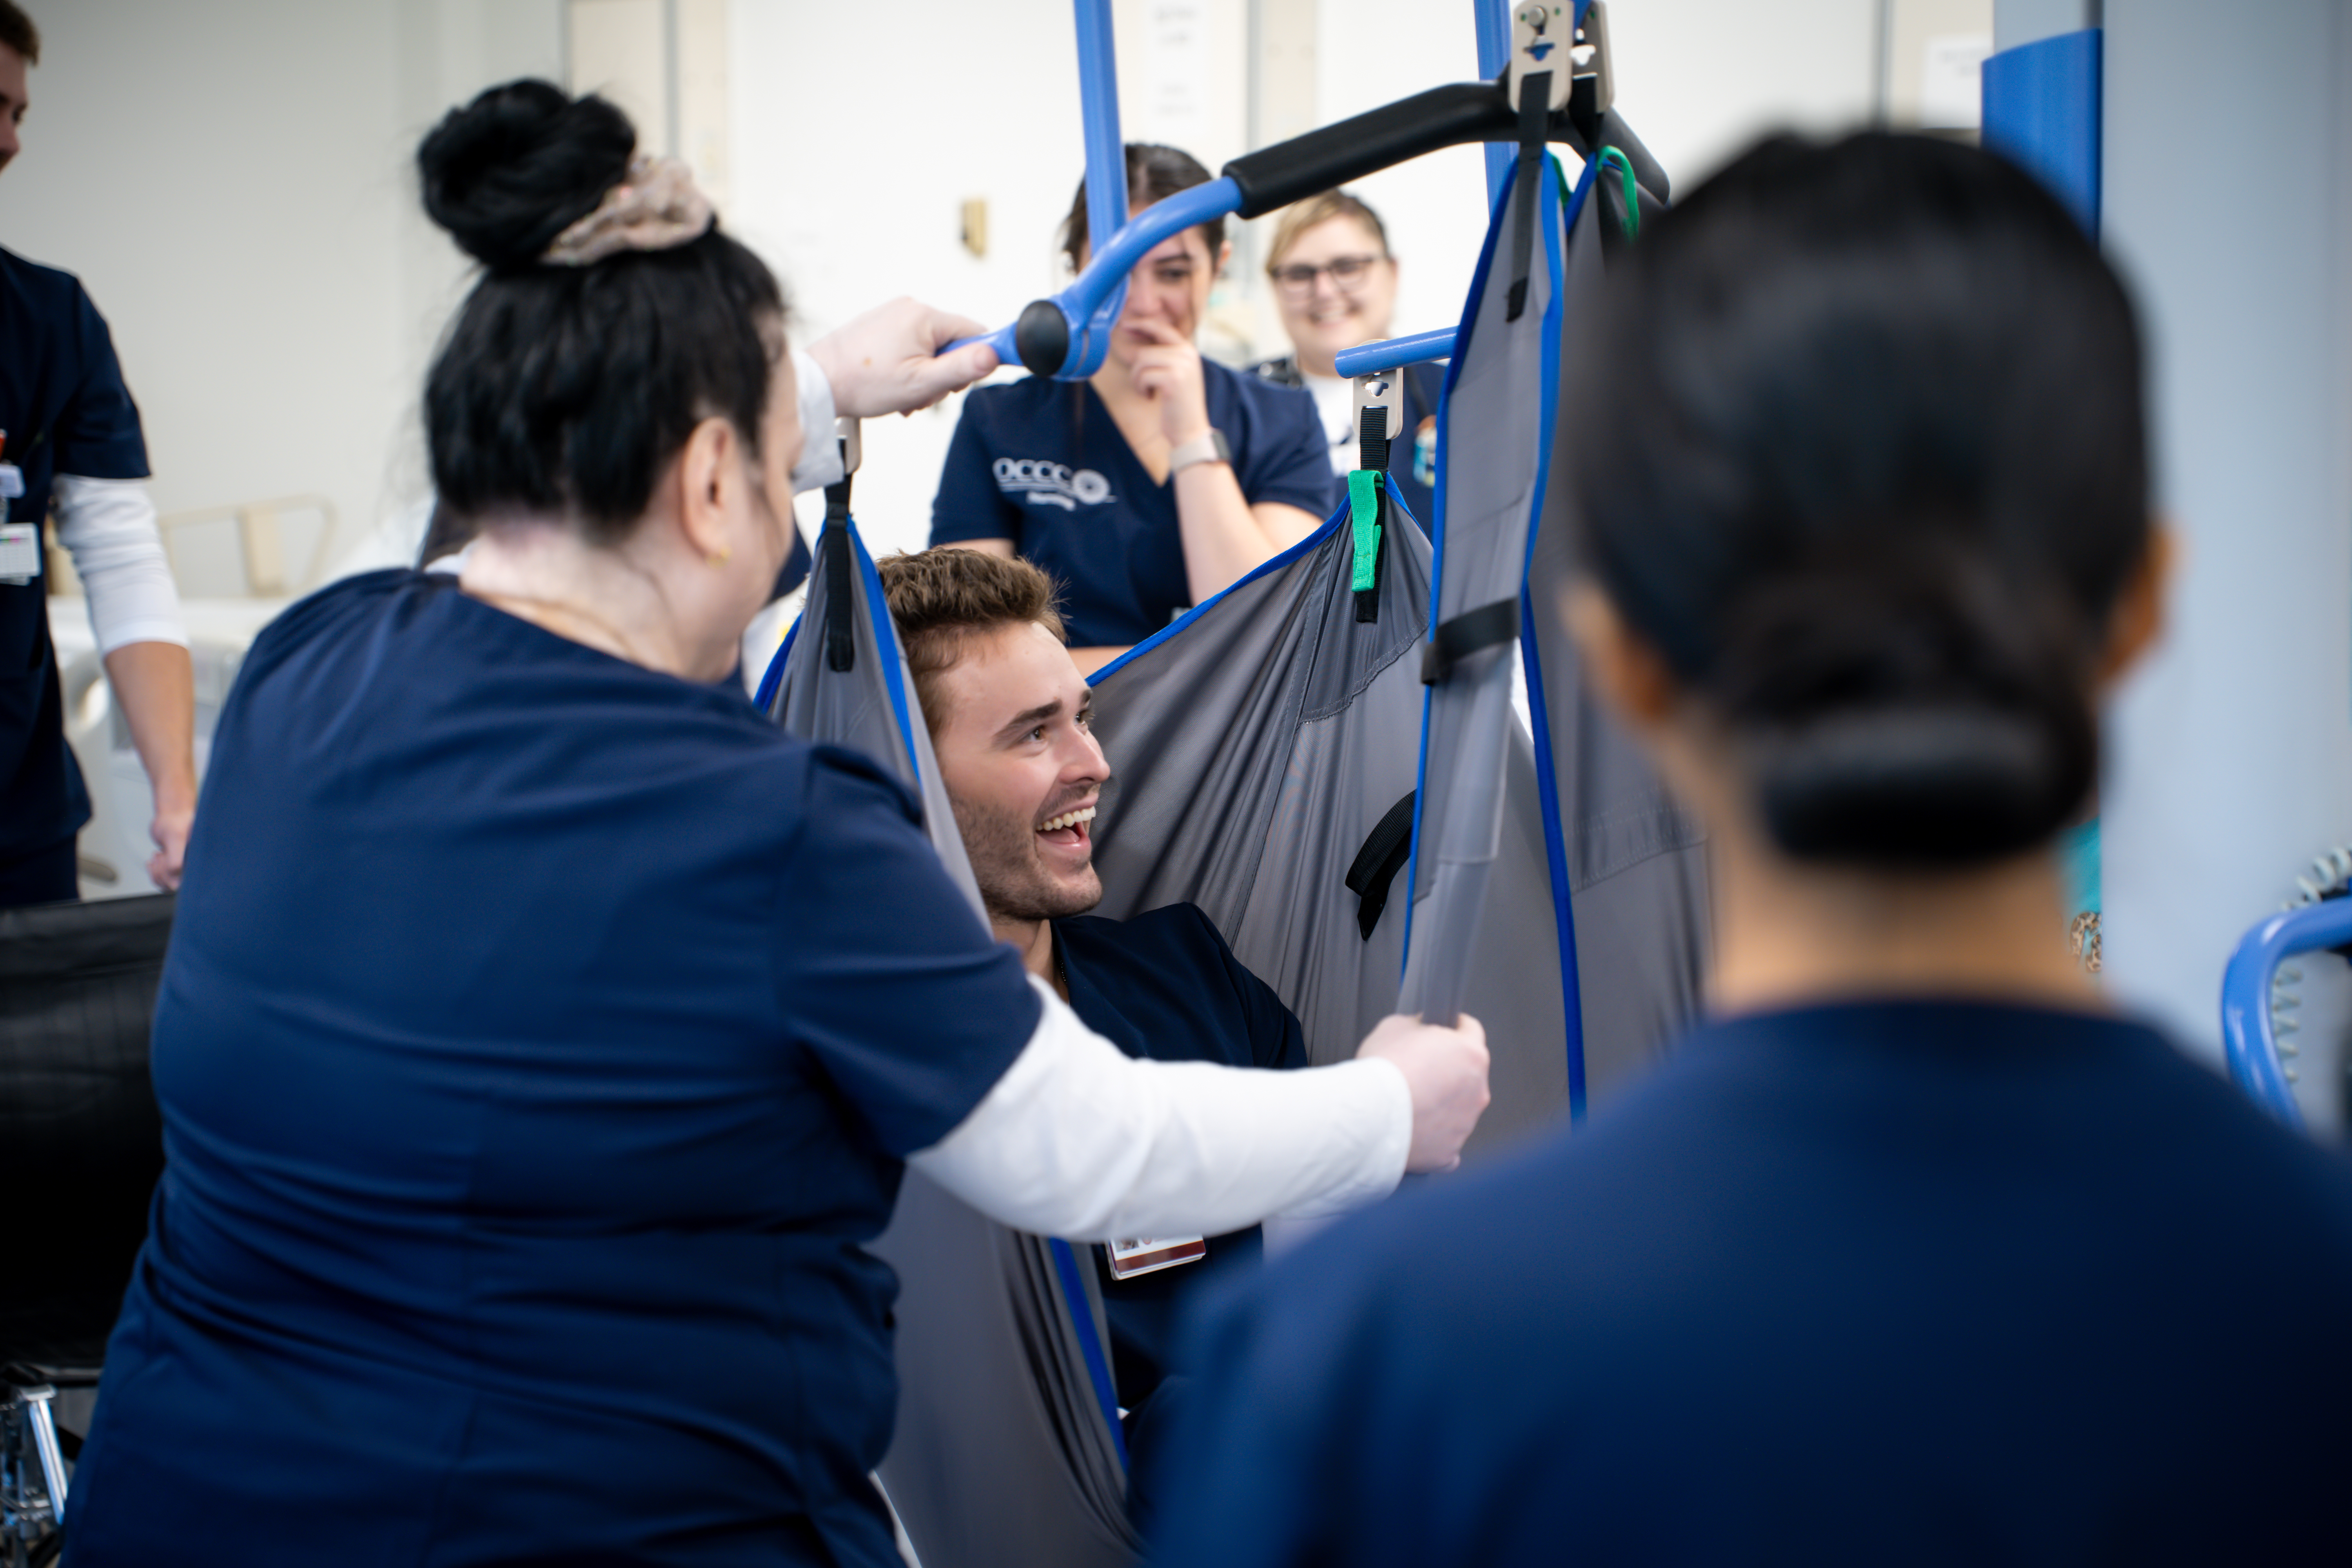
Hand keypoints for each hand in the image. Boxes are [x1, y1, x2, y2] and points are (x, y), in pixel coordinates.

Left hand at [147, 790, 193, 890]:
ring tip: (159, 856)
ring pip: (166, 884)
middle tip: (161, 855)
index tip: (167, 859)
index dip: (169, 876)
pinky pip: (163, 878)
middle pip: (172, 886)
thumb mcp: (176, 839)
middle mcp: (193, 867)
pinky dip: (155, 871)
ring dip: (157, 871)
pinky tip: (156, 859)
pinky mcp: (176, 865)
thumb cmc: (177, 821)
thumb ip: (176, 862)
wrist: (173, 813)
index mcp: (198, 864)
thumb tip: (175, 881)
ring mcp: (184, 867)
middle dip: (161, 871)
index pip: (182, 885)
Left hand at [807, 297, 1000, 417]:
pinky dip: (909, 366)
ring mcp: (894, 314)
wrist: (819, 381)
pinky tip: (894, 383)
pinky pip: (911, 345)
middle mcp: (910, 307)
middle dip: (944, 373)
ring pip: (931, 347)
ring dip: (925, 374)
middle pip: (952, 342)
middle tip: (922, 393)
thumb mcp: (921, 382)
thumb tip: (994, 354)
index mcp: (924, 316)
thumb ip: (961, 368)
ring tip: (904, 392)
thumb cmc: (863, 383)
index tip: (964, 380)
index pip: (975, 332)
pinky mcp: (882, 323)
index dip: (977, 360)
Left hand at [1124, 319, 1212, 448]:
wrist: (1190, 430)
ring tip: (1147, 391)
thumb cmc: (1177, 404)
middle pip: (1145, 350)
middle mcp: (1187, 353)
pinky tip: (1150, 397)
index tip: (1126, 324)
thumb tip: (1139, 338)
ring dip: (1138, 380)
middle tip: (1143, 385)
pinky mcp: (1173, 379)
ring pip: (1142, 361)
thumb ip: (1163, 355)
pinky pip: (1143, 375)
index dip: (1141, 323)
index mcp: (1188, 350)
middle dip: (1137, 370)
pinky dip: (1141, 388)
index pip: (1161, 327)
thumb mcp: (1175, 373)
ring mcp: (1182, 365)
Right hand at [1354, 1012, 1490, 1173]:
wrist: (1367, 1117)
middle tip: (1417, 1067)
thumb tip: (1420, 1030)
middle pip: (1466, 1073)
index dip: (1453, 1026)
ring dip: (1440, 1103)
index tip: (1443, 1028)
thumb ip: (1418, 1026)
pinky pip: (1445, 1142)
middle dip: (1446, 1068)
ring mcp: (1465, 1124)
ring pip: (1457, 1109)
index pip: (1471, 1029)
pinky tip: (1414, 1129)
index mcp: (1470, 1053)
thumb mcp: (1395, 1025)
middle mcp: (1477, 1090)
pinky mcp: (1449, 1151)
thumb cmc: (1383, 1070)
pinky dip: (1433, 1136)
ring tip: (1409, 1101)